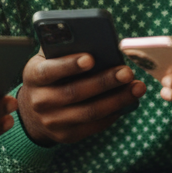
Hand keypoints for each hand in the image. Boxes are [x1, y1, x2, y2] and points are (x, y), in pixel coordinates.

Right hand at [16, 51, 145, 145]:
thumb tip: (93, 36)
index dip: (70, 65)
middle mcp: (40, 101)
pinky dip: (113, 113)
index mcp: (34, 76)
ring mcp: (52, 121)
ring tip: (137, 87)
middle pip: (75, 93)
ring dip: (117, 100)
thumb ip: (64, 46)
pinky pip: (94, 125)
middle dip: (104, 82)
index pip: (50, 71)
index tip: (91, 58)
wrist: (34, 110)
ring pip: (89, 112)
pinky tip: (128, 101)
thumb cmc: (50, 73)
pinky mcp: (66, 136)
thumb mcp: (49, 57)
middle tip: (127, 72)